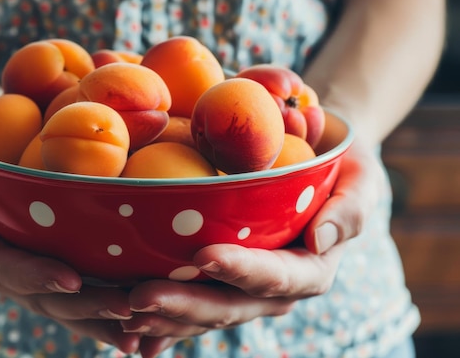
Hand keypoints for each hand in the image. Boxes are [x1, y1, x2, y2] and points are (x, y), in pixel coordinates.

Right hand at [0, 110, 140, 353]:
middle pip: (42, 296)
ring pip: (66, 306)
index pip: (2, 267)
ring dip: (103, 320)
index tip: (72, 279)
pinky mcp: (54, 267)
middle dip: (84, 307)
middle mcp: (2, 269)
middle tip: (125, 310)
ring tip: (143, 331)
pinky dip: (107, 311)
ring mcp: (30, 273)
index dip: (34, 276)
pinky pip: (80, 295)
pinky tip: (143, 321)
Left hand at [123, 140, 386, 356]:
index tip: (204, 255)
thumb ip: (350, 208)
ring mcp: (243, 290)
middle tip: (139, 297)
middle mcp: (273, 289)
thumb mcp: (360, 177)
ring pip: (202, 312)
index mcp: (310, 269)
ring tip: (122, 309)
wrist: (311, 161)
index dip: (242, 271)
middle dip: (185, 305)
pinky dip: (160, 314)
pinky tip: (125, 319)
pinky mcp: (220, 284)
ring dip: (163, 315)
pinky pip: (189, 303)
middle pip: (229, 305)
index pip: (277, 277)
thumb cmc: (339, 164)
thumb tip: (323, 239)